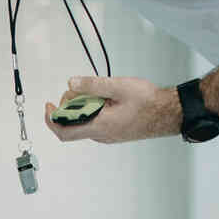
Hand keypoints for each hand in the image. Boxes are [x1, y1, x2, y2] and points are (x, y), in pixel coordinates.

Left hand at [43, 75, 179, 144]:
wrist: (170, 113)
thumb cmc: (149, 102)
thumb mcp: (118, 87)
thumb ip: (93, 85)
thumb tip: (71, 83)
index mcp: (100, 127)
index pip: (64, 131)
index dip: (51, 119)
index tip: (49, 105)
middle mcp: (102, 135)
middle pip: (72, 125)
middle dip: (68, 106)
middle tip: (77, 89)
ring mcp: (108, 135)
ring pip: (84, 122)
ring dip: (81, 107)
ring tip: (94, 91)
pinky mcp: (114, 132)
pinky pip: (95, 122)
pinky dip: (92, 110)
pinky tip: (103, 98)